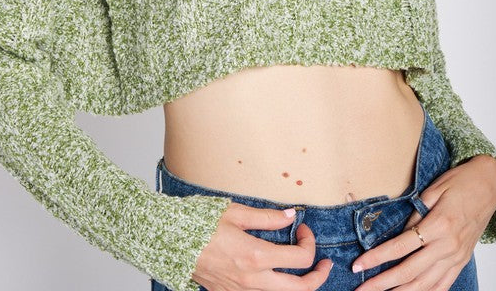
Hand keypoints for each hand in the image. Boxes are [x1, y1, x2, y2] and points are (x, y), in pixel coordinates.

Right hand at [191, 202, 333, 290]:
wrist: (170, 242)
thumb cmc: (200, 223)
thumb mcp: (235, 212)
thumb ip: (267, 217)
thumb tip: (292, 215)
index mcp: (255, 256)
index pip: (299, 258)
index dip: (309, 243)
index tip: (302, 229)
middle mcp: (252, 280)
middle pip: (300, 290)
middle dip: (319, 277)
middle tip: (325, 264)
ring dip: (300, 287)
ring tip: (307, 274)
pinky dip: (277, 290)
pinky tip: (279, 278)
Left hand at [351, 154, 495, 289]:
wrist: (489, 185)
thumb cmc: (460, 182)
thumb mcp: (433, 190)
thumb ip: (415, 214)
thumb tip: (398, 232)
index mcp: (438, 225)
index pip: (400, 247)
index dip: (377, 258)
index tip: (358, 264)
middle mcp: (447, 246)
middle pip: (409, 272)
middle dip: (382, 283)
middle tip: (361, 289)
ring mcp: (456, 257)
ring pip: (425, 285)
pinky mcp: (462, 261)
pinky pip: (443, 285)